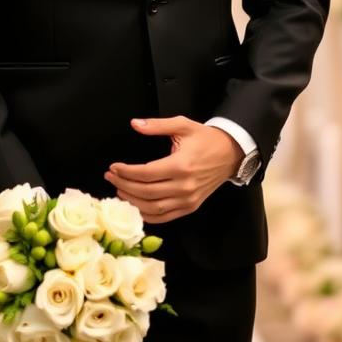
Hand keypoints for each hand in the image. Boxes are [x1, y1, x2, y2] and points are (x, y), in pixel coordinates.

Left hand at [104, 116, 242, 223]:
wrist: (231, 153)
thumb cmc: (205, 138)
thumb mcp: (182, 125)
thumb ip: (157, 125)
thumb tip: (134, 124)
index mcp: (180, 166)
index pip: (146, 173)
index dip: (126, 172)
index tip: (113, 167)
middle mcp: (184, 186)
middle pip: (146, 192)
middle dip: (124, 186)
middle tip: (110, 177)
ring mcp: (188, 200)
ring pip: (153, 209)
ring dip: (133, 202)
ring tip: (119, 190)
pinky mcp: (191, 207)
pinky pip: (165, 217)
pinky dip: (148, 215)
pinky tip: (135, 206)